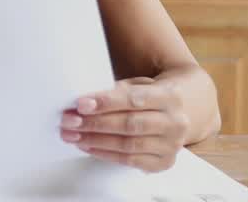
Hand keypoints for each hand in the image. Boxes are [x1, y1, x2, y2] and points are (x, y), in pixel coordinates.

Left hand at [61, 77, 190, 171]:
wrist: (177, 112)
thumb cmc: (148, 96)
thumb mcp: (137, 85)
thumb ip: (115, 92)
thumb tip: (82, 103)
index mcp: (170, 96)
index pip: (133, 99)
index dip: (105, 102)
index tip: (80, 104)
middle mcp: (175, 122)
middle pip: (129, 125)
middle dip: (95, 123)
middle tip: (69, 121)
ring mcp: (172, 145)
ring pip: (128, 145)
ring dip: (95, 140)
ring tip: (73, 135)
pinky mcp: (163, 162)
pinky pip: (129, 161)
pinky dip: (105, 154)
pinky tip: (88, 146)